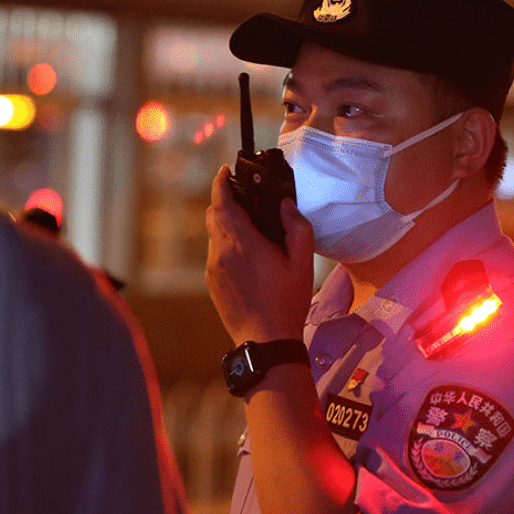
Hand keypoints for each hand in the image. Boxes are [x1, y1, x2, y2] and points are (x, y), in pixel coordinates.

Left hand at [206, 165, 316, 345]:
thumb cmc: (287, 302)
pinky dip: (227, 244)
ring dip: (227, 224)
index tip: (226, 171)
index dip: (221, 183)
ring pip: (214, 234)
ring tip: (251, 229)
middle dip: (224, 201)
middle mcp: (221, 253)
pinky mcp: (212, 282)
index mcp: (242, 244)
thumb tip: (284, 205)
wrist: (265, 342)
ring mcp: (213, 269)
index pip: (222, 203)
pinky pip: (216, 253)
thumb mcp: (302, 263)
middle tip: (245, 197)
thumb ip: (295, 227)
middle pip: (213, 215)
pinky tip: (248, 256)